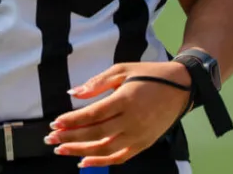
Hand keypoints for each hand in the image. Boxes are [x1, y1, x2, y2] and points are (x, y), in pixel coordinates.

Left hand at [45, 62, 192, 167]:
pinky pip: (120, 158)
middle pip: (96, 134)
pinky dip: (102, 162)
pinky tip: (84, 161)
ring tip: (61, 150)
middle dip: (70, 137)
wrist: (181, 87)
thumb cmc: (148, 75)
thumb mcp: (122, 69)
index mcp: (125, 100)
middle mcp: (132, 121)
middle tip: (50, 139)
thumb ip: (97, 82)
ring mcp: (139, 135)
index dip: (73, 121)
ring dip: (80, 151)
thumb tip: (73, 93)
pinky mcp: (144, 144)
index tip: (55, 123)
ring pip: (105, 149)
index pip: (93, 114)